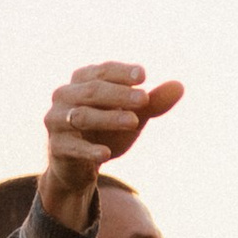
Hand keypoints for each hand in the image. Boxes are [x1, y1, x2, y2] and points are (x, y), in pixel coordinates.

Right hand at [41, 61, 183, 228]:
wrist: (80, 165)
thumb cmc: (106, 131)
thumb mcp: (132, 116)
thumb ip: (153, 103)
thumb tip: (180, 86)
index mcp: (82, 81)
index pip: (102, 71)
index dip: (121, 72)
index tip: (143, 76)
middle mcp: (64, 96)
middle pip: (91, 91)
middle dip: (119, 94)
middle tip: (144, 99)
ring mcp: (57, 121)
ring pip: (81, 116)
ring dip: (108, 118)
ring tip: (134, 122)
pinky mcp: (57, 147)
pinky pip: (73, 147)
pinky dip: (89, 150)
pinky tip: (106, 153)